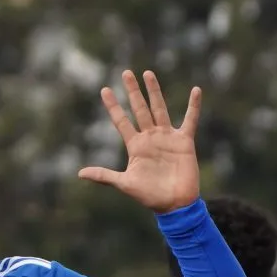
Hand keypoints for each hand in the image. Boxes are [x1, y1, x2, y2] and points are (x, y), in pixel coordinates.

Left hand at [79, 70, 201, 213]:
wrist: (174, 204)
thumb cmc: (149, 196)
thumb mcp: (124, 184)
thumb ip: (104, 176)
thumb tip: (80, 173)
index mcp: (135, 146)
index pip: (122, 121)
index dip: (113, 106)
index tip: (104, 90)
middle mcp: (150, 138)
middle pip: (139, 109)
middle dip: (132, 92)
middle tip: (126, 73)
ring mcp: (167, 137)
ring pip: (159, 109)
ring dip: (154, 91)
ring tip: (147, 73)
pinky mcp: (184, 141)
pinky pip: (190, 120)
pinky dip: (194, 106)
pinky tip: (196, 91)